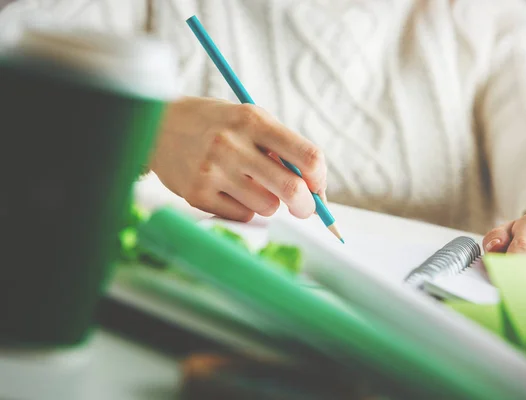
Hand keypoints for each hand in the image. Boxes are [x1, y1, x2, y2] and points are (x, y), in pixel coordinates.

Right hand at [149, 97, 326, 221]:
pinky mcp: (197, 194)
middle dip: (306, 205)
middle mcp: (232, 145)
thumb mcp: (248, 119)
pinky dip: (244, 208)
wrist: (156, 125)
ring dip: (269, 203)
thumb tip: (314, 187)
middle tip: (304, 208)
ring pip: (267, 207)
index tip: (317, 186)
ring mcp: (212, 171)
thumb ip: (280, 147)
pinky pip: (241, 216)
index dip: (320, 178)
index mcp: (252, 120)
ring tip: (251, 186)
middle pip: (291, 189)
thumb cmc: (214, 123)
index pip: (307, 156)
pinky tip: (228, 190)